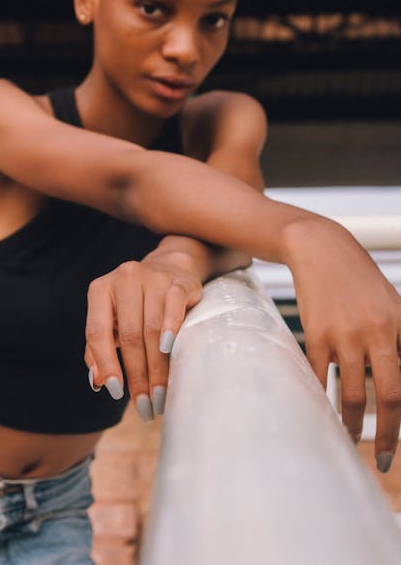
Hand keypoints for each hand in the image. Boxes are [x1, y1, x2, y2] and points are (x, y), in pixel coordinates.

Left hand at [84, 249, 202, 421]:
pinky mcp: (177, 282)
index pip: (97, 332)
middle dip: (137, 375)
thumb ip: (98, 349)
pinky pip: (173, 308)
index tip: (116, 392)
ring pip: (152, 329)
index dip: (106, 364)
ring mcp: (152, 278)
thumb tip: (97, 382)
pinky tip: (169, 352)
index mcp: (100, 290)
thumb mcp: (111, 321)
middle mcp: (123, 278)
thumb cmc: (135, 304)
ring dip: (156, 367)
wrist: (170, 268)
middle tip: (144, 406)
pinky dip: (171, 330)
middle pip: (129, 336)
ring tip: (159, 395)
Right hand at [286, 218, 400, 472]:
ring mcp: (345, 333)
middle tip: (387, 459)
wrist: (321, 249)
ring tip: (353, 439)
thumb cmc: (360, 281)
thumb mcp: (392, 305)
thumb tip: (397, 383)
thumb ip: (398, 341)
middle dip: (390, 435)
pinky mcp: (317, 334)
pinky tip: (326, 414)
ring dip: (354, 425)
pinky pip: (321, 379)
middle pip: (390, 396)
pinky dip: (324, 401)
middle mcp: (378, 331)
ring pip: (353, 394)